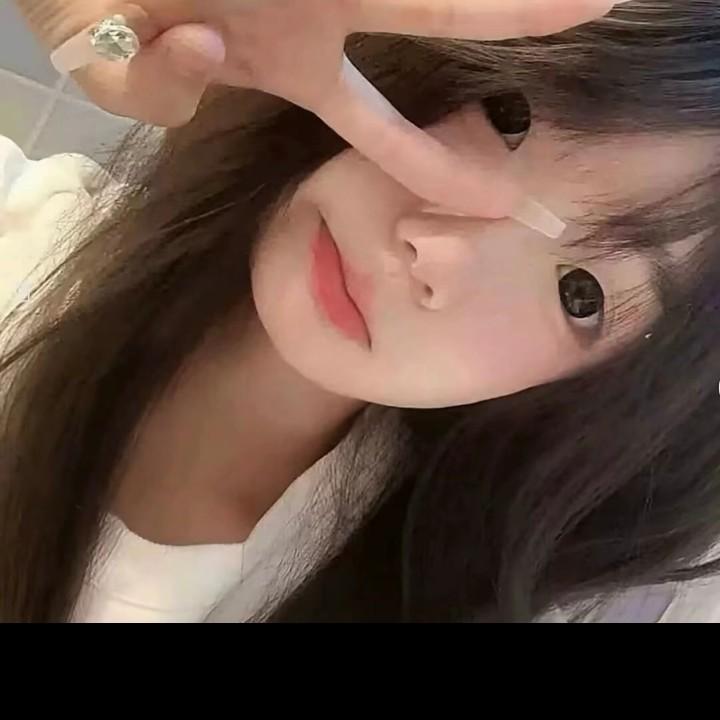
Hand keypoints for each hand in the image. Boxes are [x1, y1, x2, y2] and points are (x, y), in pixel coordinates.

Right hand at [18, 0, 627, 227]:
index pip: (385, 129)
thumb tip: (201, 53)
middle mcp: (318, 12)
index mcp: (293, 64)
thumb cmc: (90, 0)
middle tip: (601, 3)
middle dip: (515, 10)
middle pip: (434, 8)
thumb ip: (152, 84)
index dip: (441, 164)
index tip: (504, 197)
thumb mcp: (110, 66)